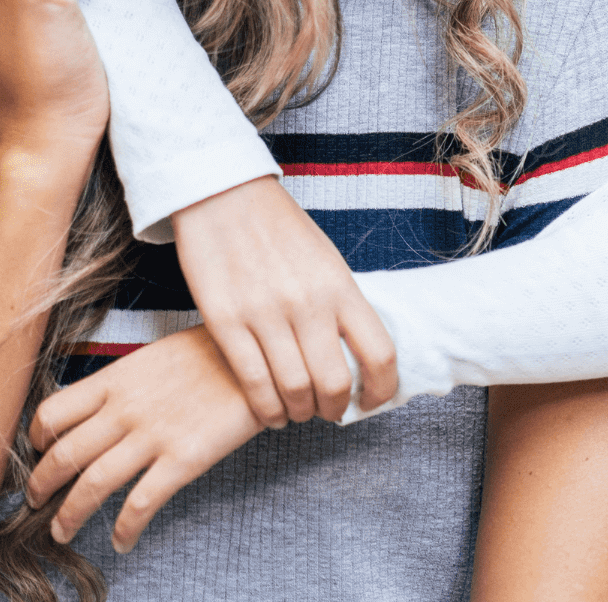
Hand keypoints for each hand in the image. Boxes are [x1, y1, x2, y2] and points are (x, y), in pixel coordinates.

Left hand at [26, 326, 262, 553]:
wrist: (265, 356)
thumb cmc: (216, 351)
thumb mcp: (159, 354)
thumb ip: (127, 381)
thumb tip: (102, 407)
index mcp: (117, 378)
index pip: (53, 412)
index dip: (36, 439)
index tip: (38, 453)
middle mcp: (126, 408)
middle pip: (63, 455)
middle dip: (40, 487)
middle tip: (36, 503)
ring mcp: (154, 434)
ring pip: (91, 485)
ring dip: (69, 516)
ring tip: (63, 532)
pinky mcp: (184, 459)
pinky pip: (141, 504)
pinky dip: (125, 529)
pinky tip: (122, 541)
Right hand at [171, 177, 398, 425]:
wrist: (225, 196)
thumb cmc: (279, 228)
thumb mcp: (326, 259)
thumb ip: (340, 303)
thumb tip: (354, 351)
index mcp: (340, 285)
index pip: (380, 352)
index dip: (382, 390)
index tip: (372, 402)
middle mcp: (308, 302)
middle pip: (335, 382)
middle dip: (335, 409)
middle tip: (329, 412)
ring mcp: (266, 313)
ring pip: (293, 389)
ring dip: (299, 412)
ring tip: (298, 413)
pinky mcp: (226, 321)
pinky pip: (253, 382)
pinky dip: (265, 409)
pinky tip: (270, 413)